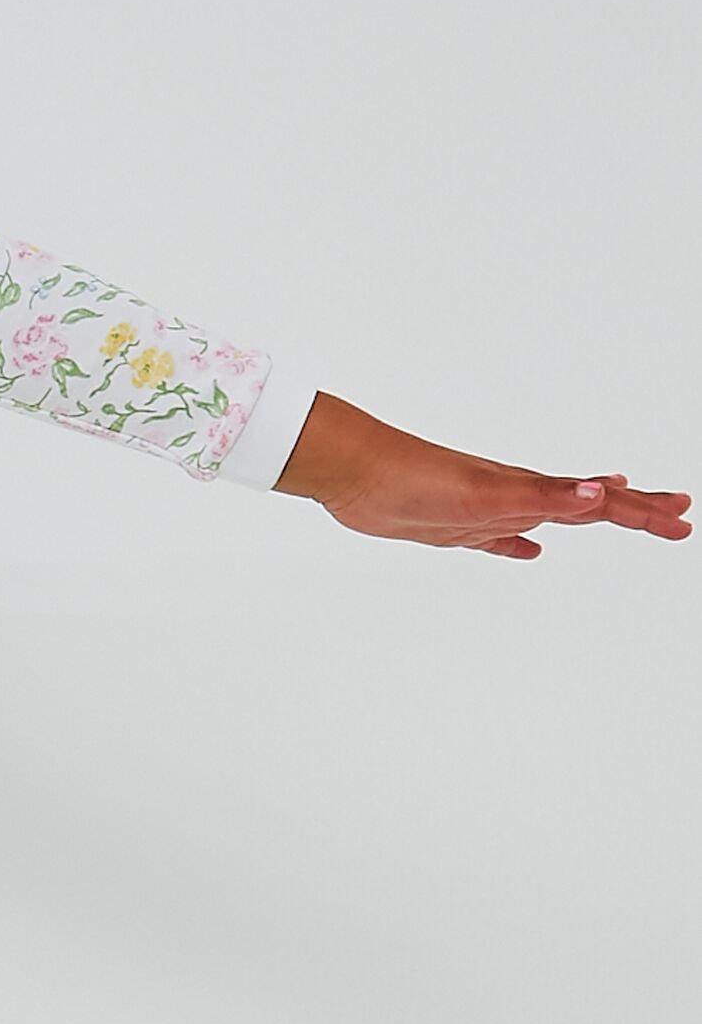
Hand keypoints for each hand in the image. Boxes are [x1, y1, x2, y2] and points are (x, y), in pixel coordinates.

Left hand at [278, 393, 689, 559]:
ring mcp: (487, 510)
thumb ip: (544, 496)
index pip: (601, 502)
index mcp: (531, 489)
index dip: (643, 512)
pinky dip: (520, 544)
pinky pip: (501, 538)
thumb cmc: (414, 478)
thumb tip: (602, 490)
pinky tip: (528, 551)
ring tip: (616, 514)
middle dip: (633, 512)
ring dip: (587, 517)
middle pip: (589, 504)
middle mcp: (516, 495)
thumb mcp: (488, 494)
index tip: (682, 518)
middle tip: (674, 517)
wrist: (354, 473)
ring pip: (552, 515)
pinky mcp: (454, 527)